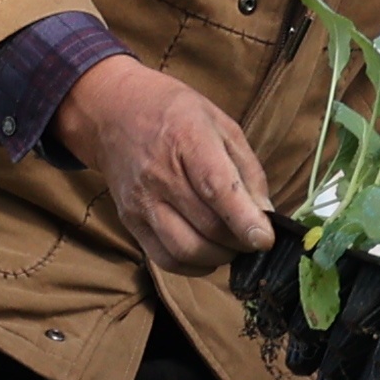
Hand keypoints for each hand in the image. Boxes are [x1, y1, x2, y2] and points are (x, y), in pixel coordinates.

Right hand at [58, 53, 278, 275]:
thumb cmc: (176, 115)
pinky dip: (193, 266)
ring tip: (231, 245)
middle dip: (240, 243)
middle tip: (253, 238)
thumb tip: (265, 215)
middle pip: (207, 227)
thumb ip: (247, 170)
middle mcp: (159, 174)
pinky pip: (164, 259)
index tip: (265, 240)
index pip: (216, 189)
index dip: (244, 220)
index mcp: (187, 140)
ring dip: (218, 257)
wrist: (114, 112)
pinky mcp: (129, 221)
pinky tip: (207, 254)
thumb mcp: (221, 125)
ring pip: (185, 250)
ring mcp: (140, 201)